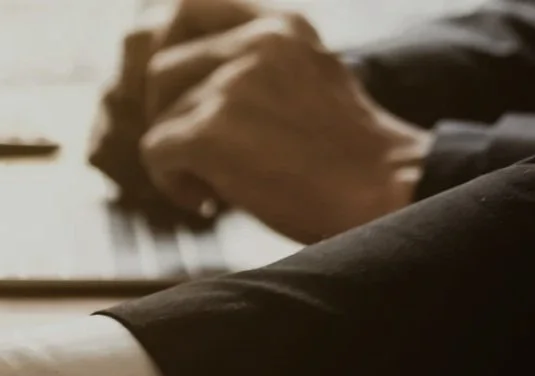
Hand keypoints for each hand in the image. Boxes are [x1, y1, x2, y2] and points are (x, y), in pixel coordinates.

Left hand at [134, 13, 426, 239]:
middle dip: (164, 113)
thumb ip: (255, 61)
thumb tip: (177, 65)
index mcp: (281, 24)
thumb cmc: (341, 151)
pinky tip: (210, 198)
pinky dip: (171, 183)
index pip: (188, 7)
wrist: (380, 190)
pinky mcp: (212, 131)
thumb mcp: (305, 75)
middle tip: (194, 148)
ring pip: (157, 116)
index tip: (176, 96)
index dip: (166, 50)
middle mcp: (258, 42)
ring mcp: (233, 85)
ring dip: (173, 154)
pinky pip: (154, 152)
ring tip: (213, 178)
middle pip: (160, 67)